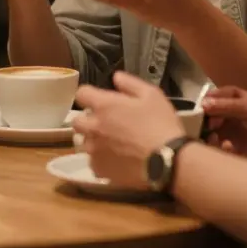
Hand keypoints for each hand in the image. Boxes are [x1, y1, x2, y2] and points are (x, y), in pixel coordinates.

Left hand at [73, 72, 185, 187]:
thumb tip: (116, 77)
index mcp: (104, 106)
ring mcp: (94, 150)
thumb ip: (130, 83)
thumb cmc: (161, 124)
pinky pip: (93, 163)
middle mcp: (93, 127)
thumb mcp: (152, 95)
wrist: (169, 161)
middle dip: (88, 120)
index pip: (81, 93)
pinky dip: (101, 161)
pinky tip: (116, 161)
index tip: (100, 100)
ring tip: (113, 145)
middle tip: (106, 124)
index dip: (90, 95)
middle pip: (77, 121)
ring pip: (84, 143)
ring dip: (94, 141)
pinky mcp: (99, 170)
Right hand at [201, 86, 246, 159]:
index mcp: (230, 98)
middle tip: (210, 130)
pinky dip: (220, 148)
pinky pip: (218, 148)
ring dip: (210, 137)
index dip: (203, 106)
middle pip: (206, 117)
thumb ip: (227, 106)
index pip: (208, 99)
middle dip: (204, 124)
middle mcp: (226, 113)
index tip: (202, 114)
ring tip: (217, 141)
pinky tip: (230, 149)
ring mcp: (228, 131)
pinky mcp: (232, 147)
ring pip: (209, 133)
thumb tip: (202, 104)